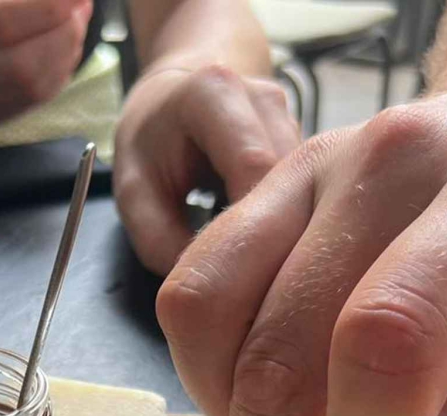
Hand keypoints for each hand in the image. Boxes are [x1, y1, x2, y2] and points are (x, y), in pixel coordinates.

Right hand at [0, 0, 92, 127]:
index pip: (0, 21)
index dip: (47, 6)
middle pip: (21, 63)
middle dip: (64, 34)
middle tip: (80, 8)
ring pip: (30, 90)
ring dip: (65, 56)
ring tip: (75, 26)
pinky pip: (27, 106)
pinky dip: (55, 77)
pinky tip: (62, 53)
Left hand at [114, 64, 298, 273]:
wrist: (173, 101)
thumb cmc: (149, 144)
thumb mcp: (134, 192)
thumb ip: (159, 239)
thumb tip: (206, 290)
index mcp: (214, 94)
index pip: (255, 167)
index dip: (255, 228)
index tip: (243, 279)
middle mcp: (265, 98)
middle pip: (293, 179)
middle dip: (278, 237)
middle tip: (256, 291)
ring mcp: (293, 117)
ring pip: (311, 189)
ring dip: (291, 234)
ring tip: (265, 275)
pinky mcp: (309, 141)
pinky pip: (312, 191)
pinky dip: (295, 225)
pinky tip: (276, 254)